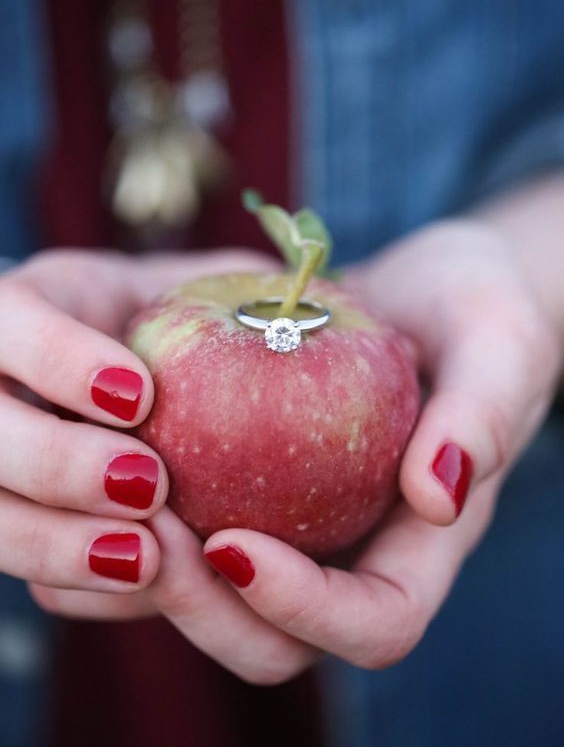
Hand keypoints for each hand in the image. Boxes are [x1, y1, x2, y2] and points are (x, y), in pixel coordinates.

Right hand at [0, 246, 271, 597]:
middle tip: (146, 482)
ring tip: (146, 556)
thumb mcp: (196, 282)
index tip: (140, 395)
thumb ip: (227, 288)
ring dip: (57, 543)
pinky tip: (140, 584)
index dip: (58, 358)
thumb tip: (294, 304)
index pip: (6, 319)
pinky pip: (30, 570)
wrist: (139, 370)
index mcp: (17, 312)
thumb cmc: (178, 314)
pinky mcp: (22, 522)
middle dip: (56, 462)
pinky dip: (77, 584)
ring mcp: (0, 463)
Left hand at [33, 220, 561, 683]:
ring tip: (113, 498)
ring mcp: (307, 524)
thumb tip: (440, 493)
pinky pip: (202, 526)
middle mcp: (359, 550)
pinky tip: (113, 462)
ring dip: (161, 574)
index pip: (376, 621)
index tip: (233, 544)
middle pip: (280, 638)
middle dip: (206, 608)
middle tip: (145, 531)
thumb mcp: (502, 344)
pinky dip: (153, 517)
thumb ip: (483, 416)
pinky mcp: (263, 485)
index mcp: (424, 542)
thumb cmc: (483, 311)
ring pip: (225, 598)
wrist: (437, 289)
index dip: (305, 610)